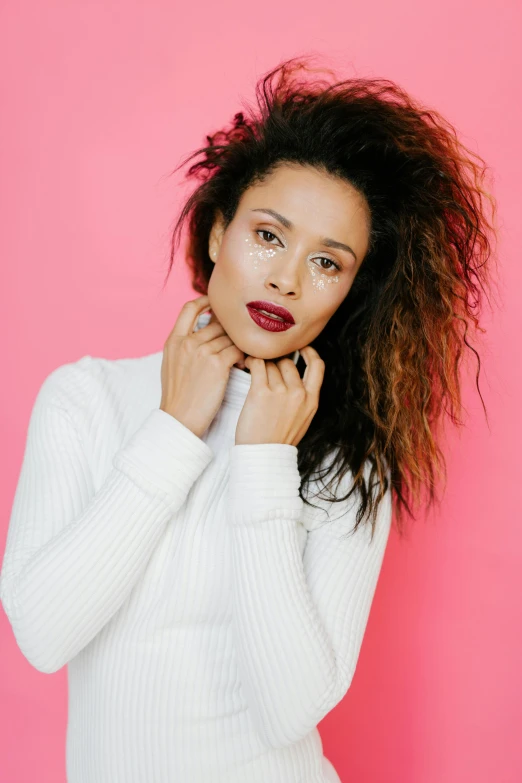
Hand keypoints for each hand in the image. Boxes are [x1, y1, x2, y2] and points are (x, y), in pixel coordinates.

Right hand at [160, 294, 244, 437]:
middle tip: (238, 343)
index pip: (189, 308)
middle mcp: (187, 342)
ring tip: (241, 359)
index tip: (215, 303)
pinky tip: (242, 367)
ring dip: (239, 346)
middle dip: (230, 333)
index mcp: (174, 341)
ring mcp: (202, 351)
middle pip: (217, 324)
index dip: (204, 301)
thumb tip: (200, 335)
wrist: (180, 419)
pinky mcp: (217, 364)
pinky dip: (244, 358)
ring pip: (230, 338)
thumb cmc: (178, 397)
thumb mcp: (171, 365)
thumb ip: (184, 347)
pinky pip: (238, 351)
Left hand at [234, 347, 324, 445]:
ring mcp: (281, 392)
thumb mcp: (302, 419)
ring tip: (251, 366)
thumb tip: (296, 377)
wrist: (262, 456)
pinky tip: (246, 364)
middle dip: (274, 361)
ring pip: (270, 363)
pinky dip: (250, 361)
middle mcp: (299, 393)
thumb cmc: (278, 439)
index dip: (309, 351)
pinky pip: (256, 365)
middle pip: (287, 362)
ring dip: (260, 362)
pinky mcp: (261, 392)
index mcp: (312, 400)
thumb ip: (303, 398)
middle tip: (263, 365)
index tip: (299, 347)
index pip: (318, 365)